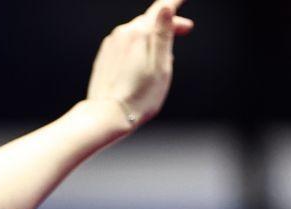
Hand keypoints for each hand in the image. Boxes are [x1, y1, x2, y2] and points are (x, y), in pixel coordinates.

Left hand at [85, 0, 193, 127]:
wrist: (107, 115)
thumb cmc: (140, 96)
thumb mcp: (161, 66)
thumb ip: (163, 35)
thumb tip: (166, 8)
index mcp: (139, 33)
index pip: (161, 8)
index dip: (174, 1)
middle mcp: (122, 34)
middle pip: (149, 21)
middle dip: (168, 24)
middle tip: (186, 30)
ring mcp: (111, 45)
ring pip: (137, 34)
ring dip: (152, 37)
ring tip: (165, 54)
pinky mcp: (104, 57)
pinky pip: (125, 45)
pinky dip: (138, 47)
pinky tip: (143, 63)